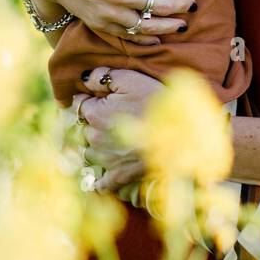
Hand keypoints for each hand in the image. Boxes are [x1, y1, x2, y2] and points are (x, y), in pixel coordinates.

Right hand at [22, 0, 193, 45]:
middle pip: (162, 4)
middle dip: (181, 4)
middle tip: (192, 4)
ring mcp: (109, 11)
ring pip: (148, 25)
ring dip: (168, 25)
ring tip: (182, 24)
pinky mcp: (100, 23)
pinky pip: (128, 36)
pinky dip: (145, 39)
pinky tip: (158, 38)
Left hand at [74, 70, 164, 189]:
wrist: (180, 133)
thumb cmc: (156, 102)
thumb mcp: (130, 79)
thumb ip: (103, 76)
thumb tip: (84, 78)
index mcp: (95, 114)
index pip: (80, 104)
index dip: (92, 99)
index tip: (104, 98)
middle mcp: (95, 138)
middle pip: (85, 128)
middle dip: (94, 122)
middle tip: (115, 117)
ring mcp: (105, 159)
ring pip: (90, 152)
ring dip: (97, 147)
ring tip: (114, 141)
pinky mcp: (118, 176)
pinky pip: (101, 183)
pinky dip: (100, 181)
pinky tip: (100, 180)